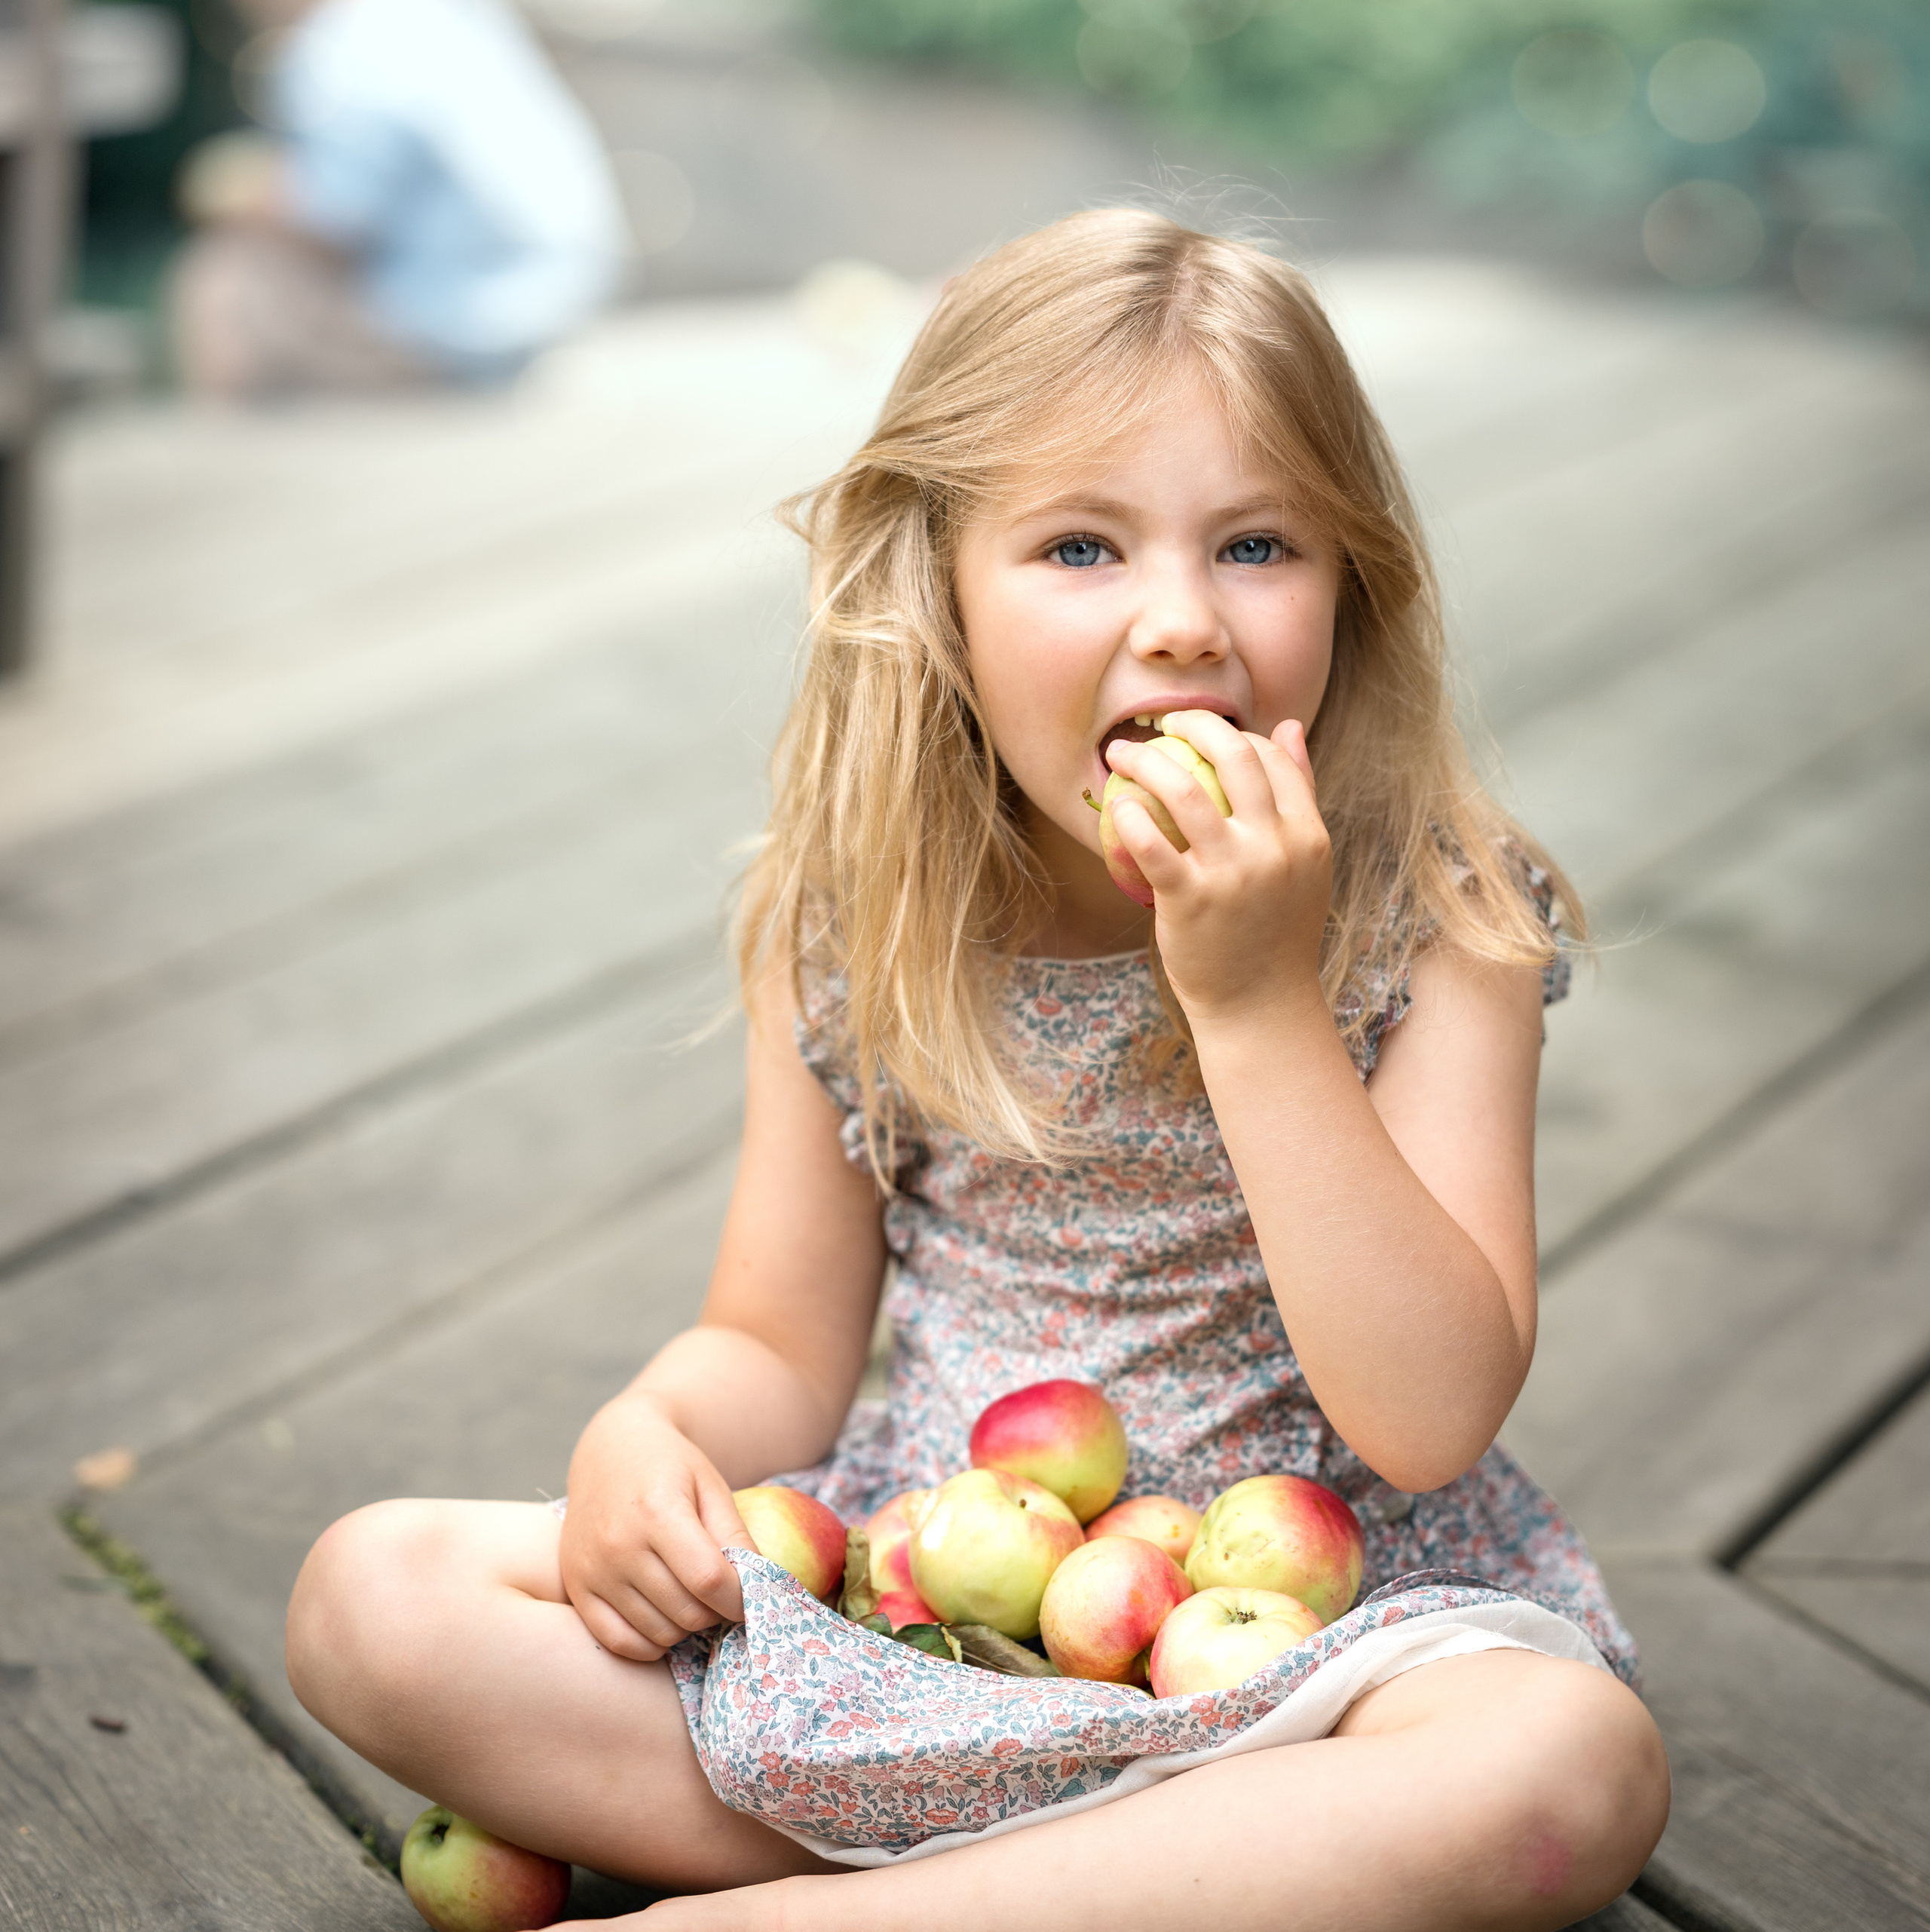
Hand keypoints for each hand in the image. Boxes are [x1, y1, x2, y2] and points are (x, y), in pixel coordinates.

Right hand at [559, 1391, 751, 1661]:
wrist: (610, 1450)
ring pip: (658, 1633)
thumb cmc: (669, 1466)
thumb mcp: (710, 1487)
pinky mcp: (576, 1588)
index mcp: (658, 1512)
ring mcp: (593, 1570)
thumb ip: (735, 1537)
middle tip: (719, 1593)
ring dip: (685, 1627)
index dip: (739, 1599)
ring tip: (691, 1597)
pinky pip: (620, 1642)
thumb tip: (758, 1588)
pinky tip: (664, 1617)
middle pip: (686, 1612)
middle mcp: (619, 1545)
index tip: (748, 1597)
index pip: (709, 1580)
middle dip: (715, 1612)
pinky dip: (650, 1643)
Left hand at [1103, 711, 1332, 1024]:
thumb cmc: (1275, 933)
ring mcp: (1233, 873)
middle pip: (1233, 757)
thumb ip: (1299, 797)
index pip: (1274, 760)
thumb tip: (1289, 727)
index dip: (1238, 733)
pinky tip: (1115, 807)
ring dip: (1145, 760)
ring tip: (1119, 754)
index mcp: (1307, 836)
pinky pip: (1150, 843)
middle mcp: (1274, 848)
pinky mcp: (1191, 899)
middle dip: (1193, 724)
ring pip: (1184, 790)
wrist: (1260, 1006)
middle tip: (1162, 724)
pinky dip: (1127, 816)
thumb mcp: (1303, 865)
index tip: (1205, 733)